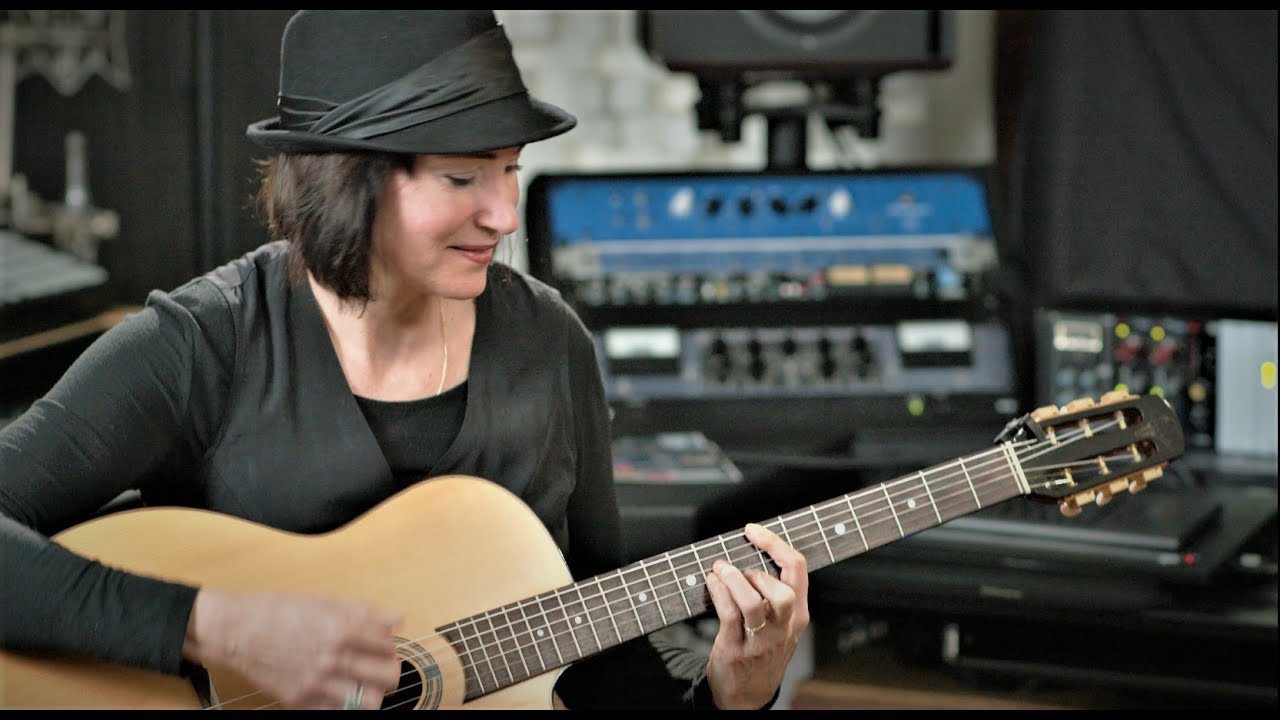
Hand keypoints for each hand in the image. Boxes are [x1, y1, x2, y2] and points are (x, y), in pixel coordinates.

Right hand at [183, 588, 401, 708]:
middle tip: (382, 667)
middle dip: (391, 672)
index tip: (382, 645)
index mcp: (342, 630)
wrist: (238, 631)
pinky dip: (345, 704)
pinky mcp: (300, 700)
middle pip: (388, 678)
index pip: (388, 646)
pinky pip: (336, 711)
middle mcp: (332, 659)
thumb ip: (364, 613)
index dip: (390, 645)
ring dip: (373, 693)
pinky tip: (340, 692)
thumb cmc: (279, 611)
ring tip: (365, 683)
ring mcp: (316, 683)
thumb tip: (396, 620)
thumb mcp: (325, 602)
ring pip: (369, 702)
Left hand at [703, 522, 809, 708]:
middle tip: (739, 567)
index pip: (798, 570)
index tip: (754, 531)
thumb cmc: (762, 656)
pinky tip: (712, 583)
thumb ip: (776, 597)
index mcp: (797, 617)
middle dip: (758, 570)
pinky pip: (729, 614)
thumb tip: (753, 556)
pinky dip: (718, 592)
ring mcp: (760, 642)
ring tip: (719, 569)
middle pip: (783, 590)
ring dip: (733, 579)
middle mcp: (783, 629)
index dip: (775, 544)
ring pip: (753, 602)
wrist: (746, 698)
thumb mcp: (781, 628)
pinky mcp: (736, 650)